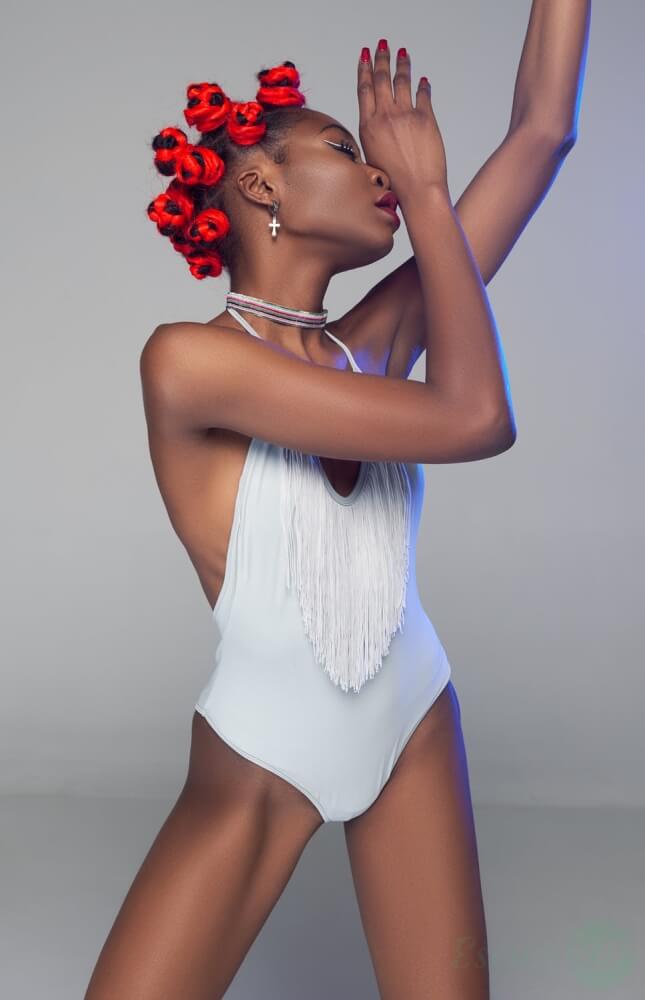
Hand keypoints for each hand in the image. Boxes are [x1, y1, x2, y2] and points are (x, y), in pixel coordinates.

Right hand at [357, 43, 448, 196]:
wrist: (418, 190)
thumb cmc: (394, 182)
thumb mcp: (372, 156)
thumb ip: (372, 133)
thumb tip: (376, 122)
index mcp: (369, 126)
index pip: (364, 89)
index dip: (364, 69)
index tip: (364, 56)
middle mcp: (385, 116)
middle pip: (381, 79)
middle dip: (381, 59)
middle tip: (382, 46)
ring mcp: (406, 115)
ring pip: (402, 81)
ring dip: (402, 65)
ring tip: (402, 54)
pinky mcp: (426, 118)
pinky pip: (422, 95)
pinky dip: (422, 85)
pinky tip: (422, 79)